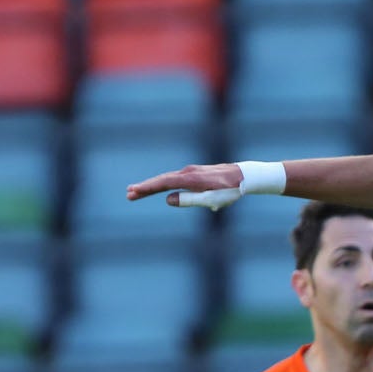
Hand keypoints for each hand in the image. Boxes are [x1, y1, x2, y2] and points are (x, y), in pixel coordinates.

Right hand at [126, 162, 246, 209]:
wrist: (243, 176)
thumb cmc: (229, 190)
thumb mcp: (212, 199)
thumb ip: (190, 200)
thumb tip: (168, 199)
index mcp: (191, 179)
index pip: (164, 183)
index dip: (148, 188)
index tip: (133, 191)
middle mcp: (188, 172)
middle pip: (162, 180)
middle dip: (144, 187)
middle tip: (128, 194)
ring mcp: (191, 172)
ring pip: (167, 179)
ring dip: (152, 185)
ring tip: (136, 191)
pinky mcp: (194, 174)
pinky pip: (174, 178)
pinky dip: (162, 183)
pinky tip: (156, 188)